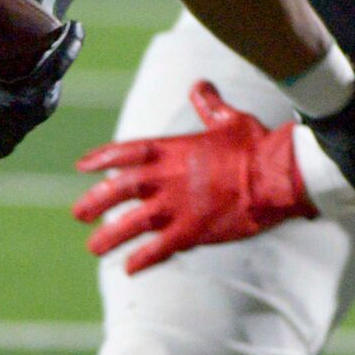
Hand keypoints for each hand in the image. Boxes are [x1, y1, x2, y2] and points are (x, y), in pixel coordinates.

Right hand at [0, 0, 81, 185]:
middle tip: (53, 50)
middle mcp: (17, 127)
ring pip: (27, 111)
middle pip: (46, 95)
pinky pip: (7, 121)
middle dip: (52, 71)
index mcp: (20, 105)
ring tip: (25, 71)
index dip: (68, 43)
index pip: (54, 68)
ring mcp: (1, 142)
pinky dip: (9, 102)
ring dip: (31, 88)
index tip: (77, 25)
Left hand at [73, 81, 311, 273]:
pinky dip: (142, 259)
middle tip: (78, 214)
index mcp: (171, 150)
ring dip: (110, 237)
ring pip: (131, 224)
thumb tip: (201, 86)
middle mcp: (165, 178)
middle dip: (94, 201)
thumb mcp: (229, 119)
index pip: (125, 151)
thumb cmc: (255, 145)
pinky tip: (129, 269)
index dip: (101, 158)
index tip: (82, 166)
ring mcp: (176, 207)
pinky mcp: (191, 232)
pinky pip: (158, 249)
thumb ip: (209, 105)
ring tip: (94, 248)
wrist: (276, 176)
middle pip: (118, 190)